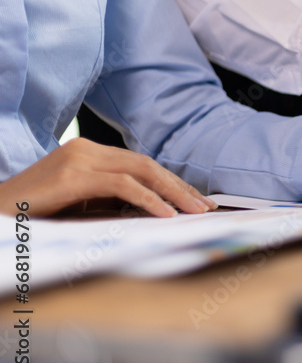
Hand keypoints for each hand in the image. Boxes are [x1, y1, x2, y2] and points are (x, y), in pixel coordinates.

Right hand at [0, 138, 215, 216]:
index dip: (172, 182)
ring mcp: (80, 158)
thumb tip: (157, 210)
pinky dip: (149, 199)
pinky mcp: (73, 175)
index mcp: (90, 152)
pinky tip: (166, 214)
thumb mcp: (81, 205)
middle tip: (205, 207)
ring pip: (141, 171)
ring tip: (194, 212)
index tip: (195, 200)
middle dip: (180, 186)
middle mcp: (87, 148)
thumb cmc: (35, 215)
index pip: (141, 164)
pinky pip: (123, 185)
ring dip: (173, 192)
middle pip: (147, 164)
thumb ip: (112, 201)